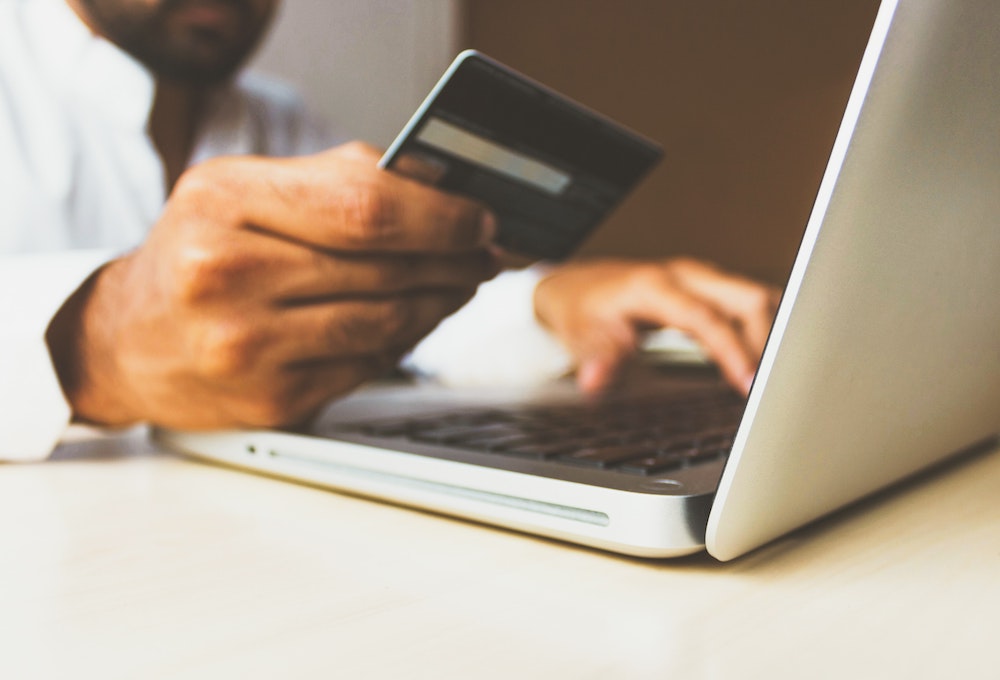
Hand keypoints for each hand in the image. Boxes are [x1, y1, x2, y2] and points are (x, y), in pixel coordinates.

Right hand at [47, 142, 498, 429]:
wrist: (126, 340)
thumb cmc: (196, 254)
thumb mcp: (242, 191)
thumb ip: (336, 181)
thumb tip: (439, 187)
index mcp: (223, 202)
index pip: (365, 207)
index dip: (441, 216)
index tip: (481, 218)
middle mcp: (226, 275)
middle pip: (385, 267)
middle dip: (455, 259)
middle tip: (486, 253)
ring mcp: (247, 346)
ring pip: (386, 323)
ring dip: (440, 302)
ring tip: (460, 283)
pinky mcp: (270, 400)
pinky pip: (367, 365)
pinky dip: (404, 340)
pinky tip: (416, 319)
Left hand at [533, 258, 780, 394]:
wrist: (578, 286)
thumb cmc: (582, 309)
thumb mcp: (580, 335)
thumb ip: (596, 357)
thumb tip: (595, 381)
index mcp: (655, 286)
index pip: (706, 318)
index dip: (732, 351)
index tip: (749, 384)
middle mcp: (685, 275)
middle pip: (747, 298)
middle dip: (768, 341)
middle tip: (775, 387)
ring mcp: (701, 278)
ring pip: (756, 297)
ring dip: (773, 334)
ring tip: (781, 377)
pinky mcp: (709, 288)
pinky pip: (750, 304)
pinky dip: (766, 328)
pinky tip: (770, 359)